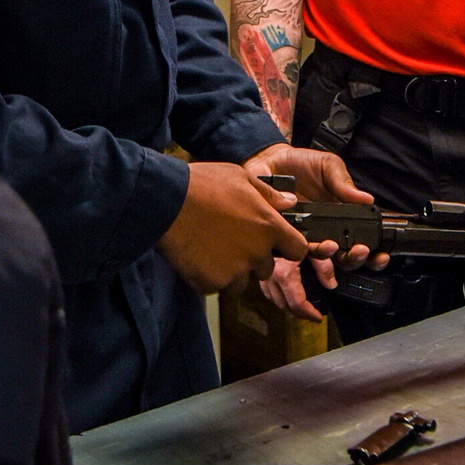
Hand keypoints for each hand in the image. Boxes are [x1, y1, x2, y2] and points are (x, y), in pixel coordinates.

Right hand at [157, 162, 305, 294]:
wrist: (166, 202)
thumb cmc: (202, 185)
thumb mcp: (240, 178)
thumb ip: (269, 194)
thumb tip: (290, 202)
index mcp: (269, 227)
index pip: (298, 250)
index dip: (289, 247)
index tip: (278, 245)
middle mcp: (256, 253)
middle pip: (267, 268)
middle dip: (253, 259)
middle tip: (231, 240)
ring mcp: (235, 271)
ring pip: (241, 281)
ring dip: (231, 271)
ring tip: (211, 247)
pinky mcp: (212, 283)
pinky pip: (216, 286)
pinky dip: (208, 276)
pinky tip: (197, 255)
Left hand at [242, 143, 388, 317]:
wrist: (271, 160)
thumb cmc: (302, 164)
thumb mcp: (329, 166)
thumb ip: (345, 182)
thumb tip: (367, 198)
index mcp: (342, 216)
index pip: (362, 241)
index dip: (374, 253)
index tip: (380, 254)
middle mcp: (326, 231)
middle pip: (345, 258)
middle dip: (355, 259)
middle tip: (359, 250)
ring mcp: (306, 236)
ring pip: (321, 259)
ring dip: (329, 257)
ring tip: (332, 246)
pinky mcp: (285, 235)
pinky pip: (294, 250)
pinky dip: (303, 249)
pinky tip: (307, 243)